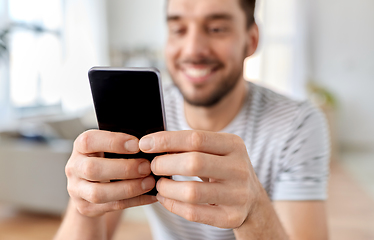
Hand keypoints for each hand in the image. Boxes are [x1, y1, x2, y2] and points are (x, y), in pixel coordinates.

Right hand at [65, 130, 156, 217]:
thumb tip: (148, 144)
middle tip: (146, 167)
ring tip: (149, 182)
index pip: (89, 141)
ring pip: (98, 193)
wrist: (91, 184)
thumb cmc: (106, 159)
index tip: (137, 145)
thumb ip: (122, 144)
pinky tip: (150, 195)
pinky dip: (135, 201)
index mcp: (80, 146)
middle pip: (92, 169)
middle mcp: (74, 167)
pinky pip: (112, 206)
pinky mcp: (86, 207)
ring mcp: (77, 190)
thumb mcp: (108, 147)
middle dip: (124, 169)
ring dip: (128, 188)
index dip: (113, 142)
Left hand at [139, 130, 263, 227]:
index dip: (166, 140)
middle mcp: (239, 168)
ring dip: (167, 188)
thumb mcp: (215, 151)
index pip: (195, 138)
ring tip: (159, 184)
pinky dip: (173, 205)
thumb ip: (190, 146)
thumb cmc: (223, 168)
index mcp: (234, 145)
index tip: (145, 144)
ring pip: (192, 192)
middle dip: (165, 164)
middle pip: (193, 163)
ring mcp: (238, 194)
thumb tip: (152, 144)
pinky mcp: (231, 216)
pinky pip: (194, 213)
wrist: (251, 199)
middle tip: (153, 166)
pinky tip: (165, 198)